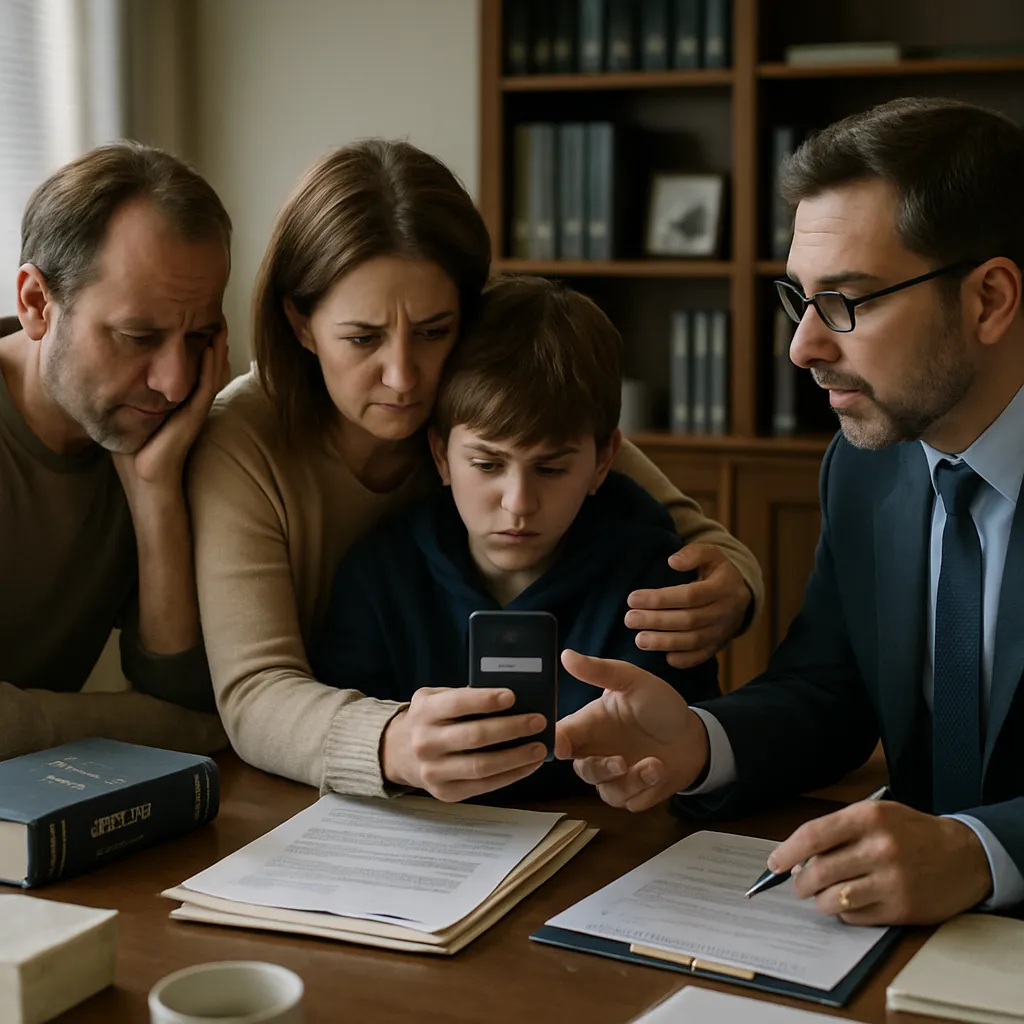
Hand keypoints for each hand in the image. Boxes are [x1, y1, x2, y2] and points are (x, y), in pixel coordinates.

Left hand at [113, 331, 228, 503]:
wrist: (144, 477)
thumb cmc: (133, 450)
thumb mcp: (125, 410)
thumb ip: (123, 389)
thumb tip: (100, 364)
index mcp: (179, 398)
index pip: (192, 362)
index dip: (195, 339)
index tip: (192, 315)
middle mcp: (191, 399)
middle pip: (207, 361)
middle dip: (210, 336)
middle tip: (212, 310)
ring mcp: (196, 406)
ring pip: (213, 369)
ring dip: (217, 344)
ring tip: (217, 319)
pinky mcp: (196, 413)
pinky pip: (208, 383)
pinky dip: (212, 363)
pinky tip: (213, 343)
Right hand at [381, 687, 547, 801]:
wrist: (398, 753)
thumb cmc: (429, 719)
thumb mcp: (434, 698)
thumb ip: (463, 695)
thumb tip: (509, 696)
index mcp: (424, 712)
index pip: (457, 704)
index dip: (485, 700)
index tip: (512, 696)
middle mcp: (425, 742)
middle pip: (474, 736)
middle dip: (511, 728)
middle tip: (537, 721)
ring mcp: (433, 772)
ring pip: (481, 766)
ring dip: (516, 757)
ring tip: (539, 747)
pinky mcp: (446, 793)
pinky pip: (484, 786)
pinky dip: (510, 775)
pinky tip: (528, 765)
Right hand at [554, 650, 708, 810]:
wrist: (694, 736)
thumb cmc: (659, 706)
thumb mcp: (633, 681)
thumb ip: (601, 671)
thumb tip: (566, 656)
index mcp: (589, 724)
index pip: (560, 737)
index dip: (554, 745)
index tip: (561, 748)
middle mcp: (596, 752)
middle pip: (582, 770)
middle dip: (601, 768)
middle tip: (622, 762)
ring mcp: (613, 776)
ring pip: (606, 790)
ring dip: (632, 780)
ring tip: (657, 764)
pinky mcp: (631, 794)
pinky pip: (628, 801)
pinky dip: (645, 789)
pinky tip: (660, 771)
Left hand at [625, 543, 750, 668]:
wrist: (739, 594)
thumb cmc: (715, 571)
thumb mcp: (710, 554)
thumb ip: (693, 553)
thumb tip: (673, 562)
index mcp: (723, 586)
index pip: (690, 595)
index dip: (661, 599)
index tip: (632, 598)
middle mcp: (726, 611)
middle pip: (689, 620)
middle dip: (656, 621)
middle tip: (629, 619)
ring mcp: (723, 630)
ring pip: (693, 640)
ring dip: (665, 642)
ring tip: (639, 640)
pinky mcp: (719, 644)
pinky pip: (702, 655)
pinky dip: (685, 660)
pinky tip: (665, 658)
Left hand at [770, 800, 992, 924]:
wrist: (965, 856)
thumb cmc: (914, 832)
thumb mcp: (878, 814)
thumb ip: (839, 830)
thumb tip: (799, 856)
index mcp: (868, 818)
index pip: (813, 836)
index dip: (787, 852)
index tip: (775, 863)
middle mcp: (879, 849)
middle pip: (818, 872)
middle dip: (800, 882)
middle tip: (799, 884)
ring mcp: (891, 881)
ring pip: (832, 899)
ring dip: (819, 900)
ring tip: (823, 895)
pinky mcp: (901, 910)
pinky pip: (854, 917)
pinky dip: (844, 913)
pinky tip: (852, 902)